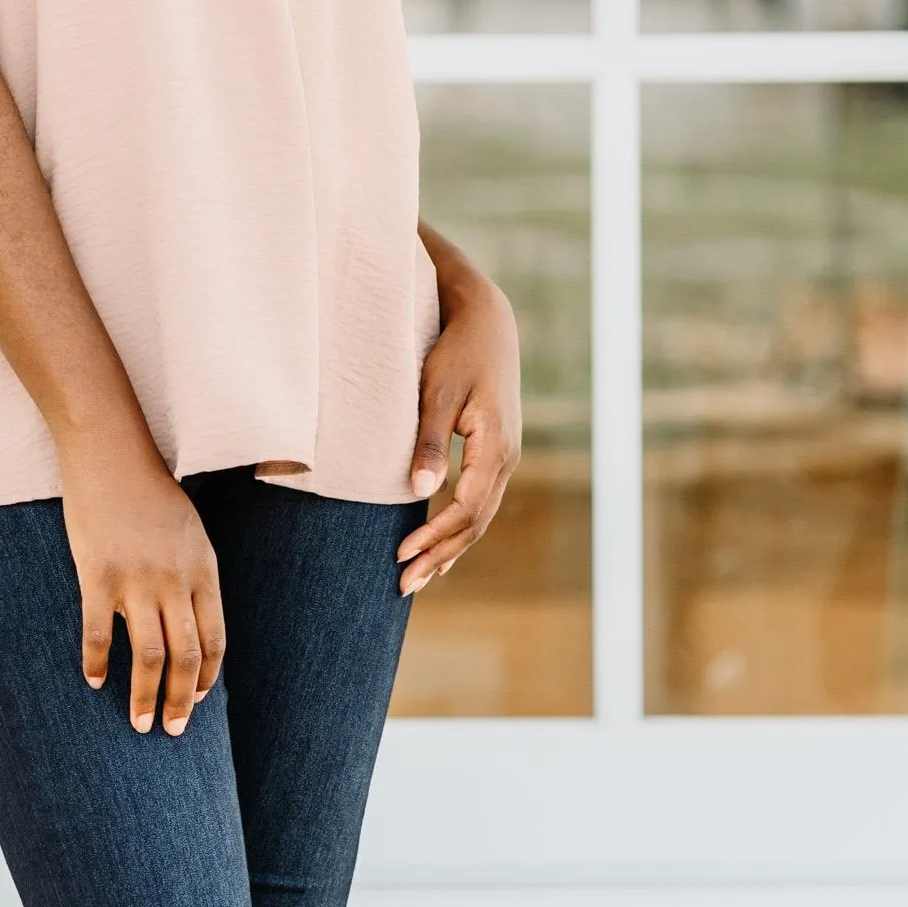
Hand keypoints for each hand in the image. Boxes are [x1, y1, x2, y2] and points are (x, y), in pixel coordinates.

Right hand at [59, 431, 225, 734]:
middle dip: (179, 700)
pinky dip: (96, 663)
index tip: (195, 700)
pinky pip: (97, 634)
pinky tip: (94, 682)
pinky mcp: (97, 577)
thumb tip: (191, 622)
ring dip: (144, 696)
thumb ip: (194, 577)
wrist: (112, 455)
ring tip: (138, 724)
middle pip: (184, 656)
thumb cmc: (151, 494)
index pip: (214, 640)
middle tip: (172, 730)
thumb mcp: (191, 533)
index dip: (206, 677)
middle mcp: (174, 581)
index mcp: (203, 571)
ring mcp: (136, 581)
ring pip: (147, 655)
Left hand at [397, 248, 521, 596]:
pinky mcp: (497, 453)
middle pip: (475, 523)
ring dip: (450, 550)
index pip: (465, 508)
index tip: (400, 554)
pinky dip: (461, 531)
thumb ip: (429, 441)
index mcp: (495, 447)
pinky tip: (443, 550)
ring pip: (481, 518)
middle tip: (402, 585)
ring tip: (419, 578)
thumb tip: (420, 491)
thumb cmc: (456, 352)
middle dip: (439, 556)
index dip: (433, 536)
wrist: (487, 322)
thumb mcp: (437, 392)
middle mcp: (507, 458)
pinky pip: (482, 503)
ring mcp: (506, 457)